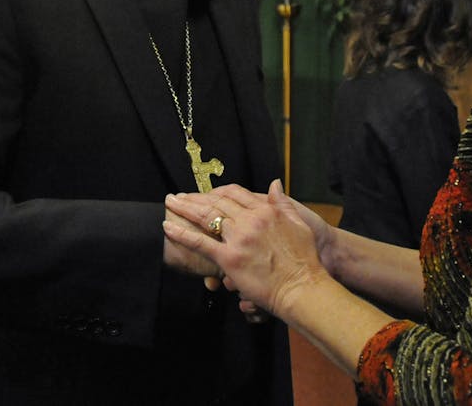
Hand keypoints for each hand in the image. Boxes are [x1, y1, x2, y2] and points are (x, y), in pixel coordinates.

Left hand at [164, 180, 328, 321]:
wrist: (302, 287)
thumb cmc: (304, 259)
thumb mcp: (298, 224)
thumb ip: (282, 203)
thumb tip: (274, 183)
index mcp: (266, 210)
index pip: (235, 193)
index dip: (217, 191)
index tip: (205, 192)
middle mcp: (250, 220)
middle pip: (216, 202)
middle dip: (195, 197)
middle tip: (180, 196)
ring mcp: (238, 238)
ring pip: (206, 217)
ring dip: (184, 208)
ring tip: (170, 203)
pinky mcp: (229, 258)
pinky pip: (200, 243)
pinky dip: (181, 233)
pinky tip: (168, 226)